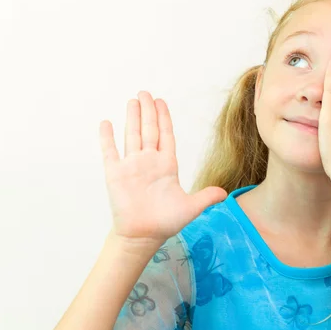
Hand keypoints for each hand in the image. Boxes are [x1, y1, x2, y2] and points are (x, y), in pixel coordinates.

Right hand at [99, 91, 226, 247]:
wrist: (142, 236)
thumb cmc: (165, 222)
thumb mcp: (190, 208)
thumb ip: (206, 197)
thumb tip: (225, 194)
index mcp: (166, 165)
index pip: (166, 135)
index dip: (164, 118)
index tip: (161, 102)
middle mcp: (149, 161)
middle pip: (149, 129)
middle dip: (148, 111)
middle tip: (145, 93)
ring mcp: (132, 166)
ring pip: (132, 135)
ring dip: (132, 117)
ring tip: (132, 101)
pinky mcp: (116, 174)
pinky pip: (110, 151)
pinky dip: (107, 138)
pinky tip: (106, 123)